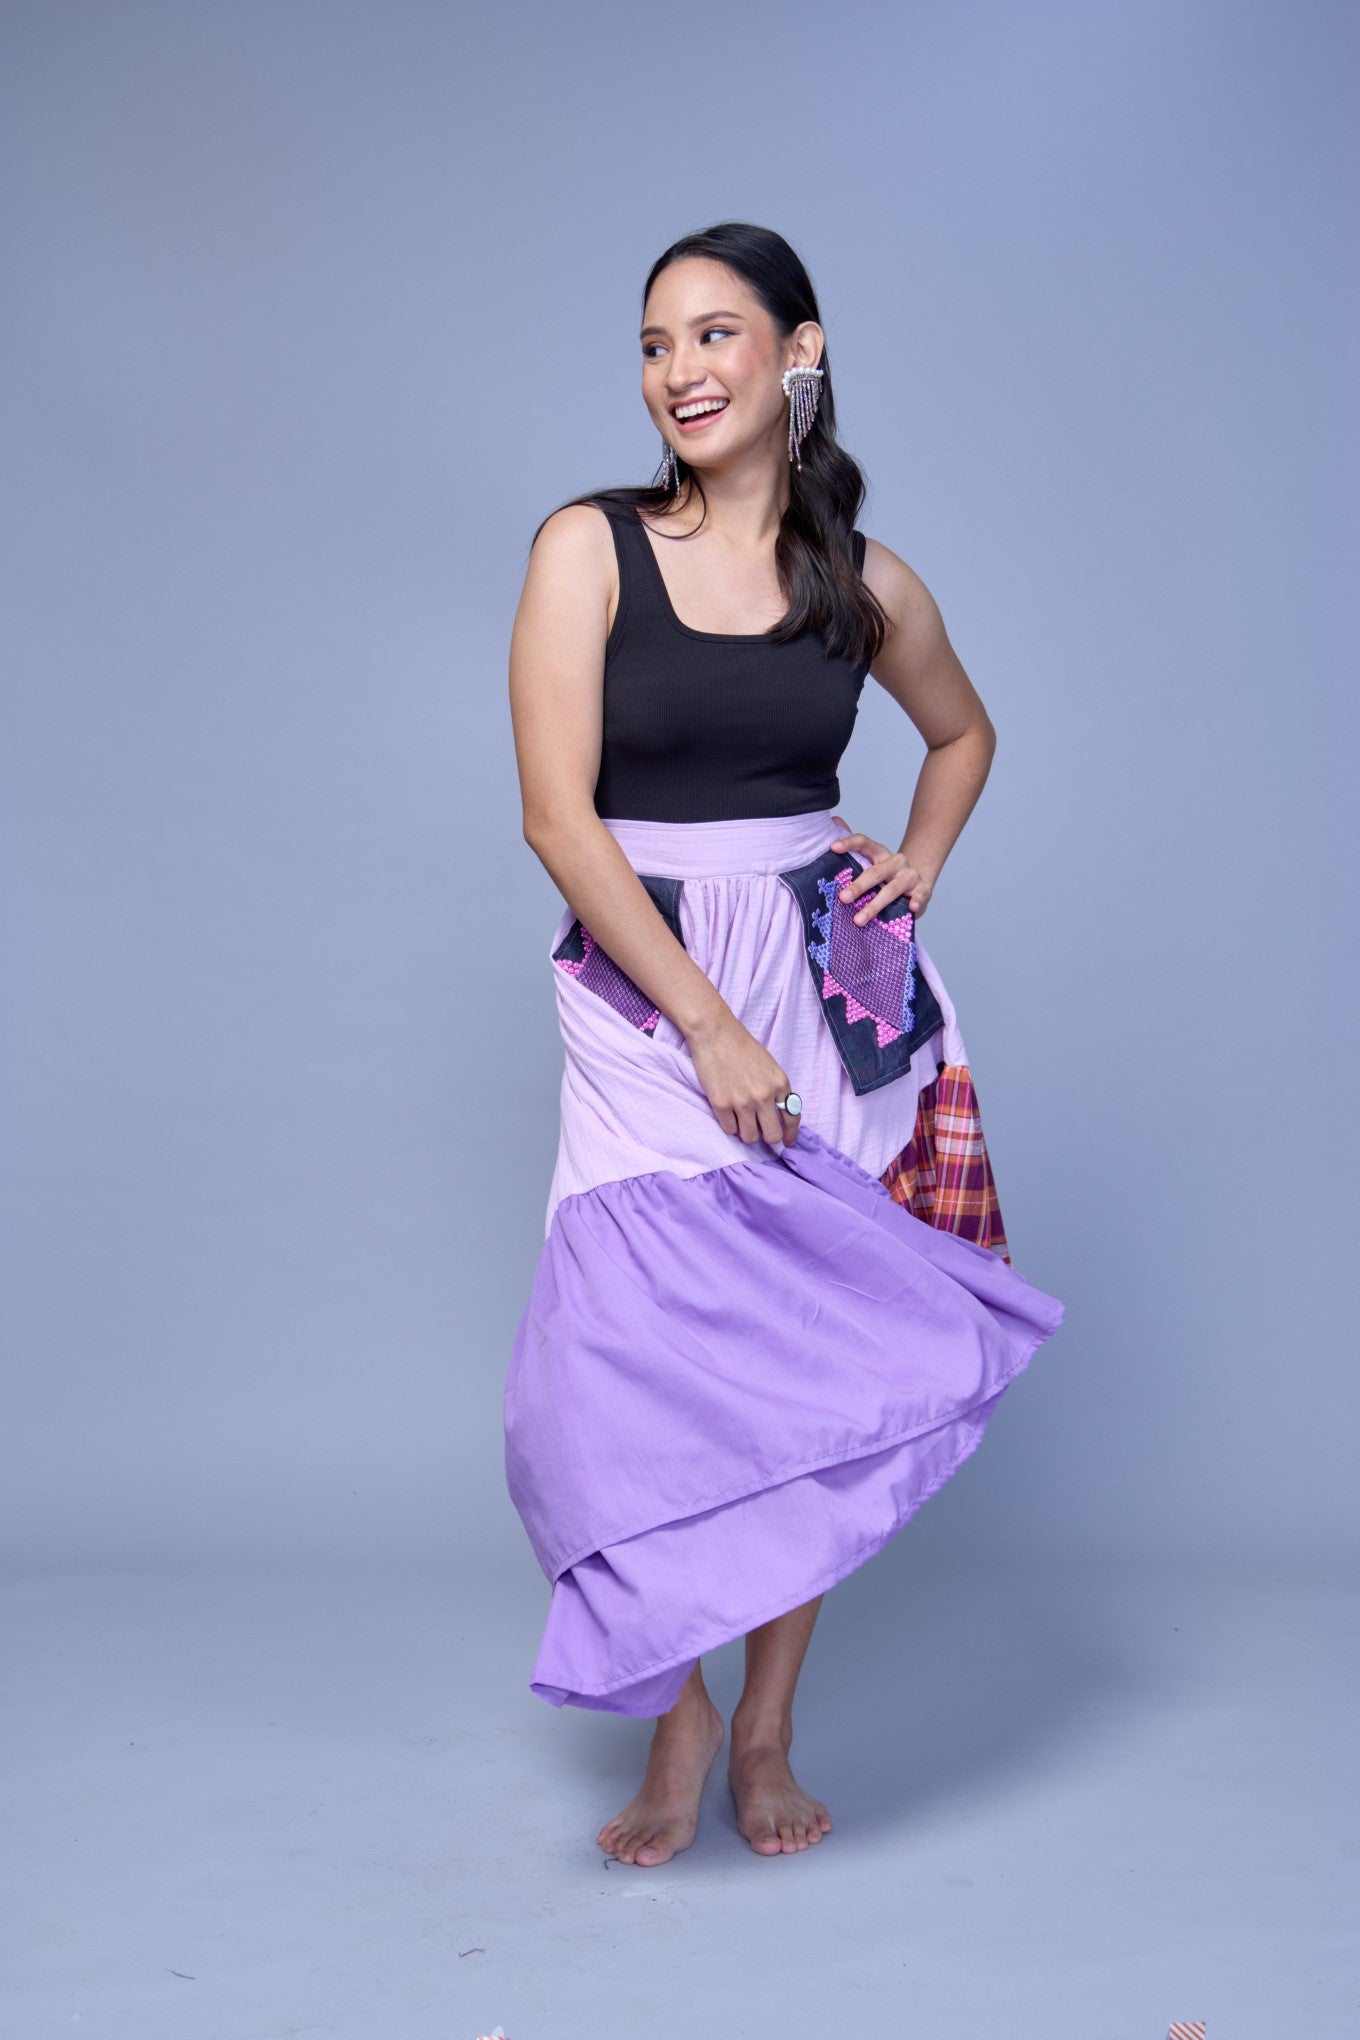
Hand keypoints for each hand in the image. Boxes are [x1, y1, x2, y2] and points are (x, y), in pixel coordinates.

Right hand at [683, 1009, 802, 1147]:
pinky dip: (730, 1126)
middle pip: (772, 1136)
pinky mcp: (721, 1104)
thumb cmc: (741, 1047)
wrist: (714, 1033)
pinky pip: (730, 1130)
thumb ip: (775, 1090)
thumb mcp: (769, 1066)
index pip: (792, 1118)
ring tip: (742, 1122)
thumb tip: (777, 1116)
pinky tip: (728, 1114)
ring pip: (750, 1137)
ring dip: (747, 1133)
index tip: (787, 1142)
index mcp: (780, 1084)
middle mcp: (764, 1096)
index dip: (790, 1134)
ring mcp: (742, 1102)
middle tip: (761, 1133)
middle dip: (768, 1138)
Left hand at [827, 815, 933, 918]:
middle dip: (858, 886)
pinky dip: (916, 901)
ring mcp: (910, 876)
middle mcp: (896, 862)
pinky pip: (919, 896)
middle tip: (843, 898)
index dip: (850, 843)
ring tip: (859, 920)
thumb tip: (835, 820)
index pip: (864, 843)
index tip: (833, 848)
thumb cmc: (887, 876)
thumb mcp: (871, 862)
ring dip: (875, 905)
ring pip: (891, 890)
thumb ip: (853, 847)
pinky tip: (912, 908)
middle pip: (875, 872)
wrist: (918, 884)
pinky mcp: (922, 890)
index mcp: (880, 853)